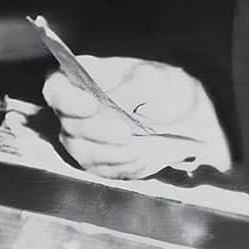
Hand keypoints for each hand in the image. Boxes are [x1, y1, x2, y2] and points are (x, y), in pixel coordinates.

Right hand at [42, 56, 232, 179]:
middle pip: (68, 124)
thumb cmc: (168, 89)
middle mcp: (80, 109)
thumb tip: (108, 103)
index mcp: (86, 78)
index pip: (56, 88)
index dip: (66, 99)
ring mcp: (88, 137)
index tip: (91, 105)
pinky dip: (121, 165)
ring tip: (139, 147)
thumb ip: (128, 89)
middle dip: (97, 131)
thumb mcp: (154, 78)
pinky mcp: (101, 161)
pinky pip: (100, 170)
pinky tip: (142, 156)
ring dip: (110, 152)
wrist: (191, 121)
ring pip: (81, 151)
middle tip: (126, 132)